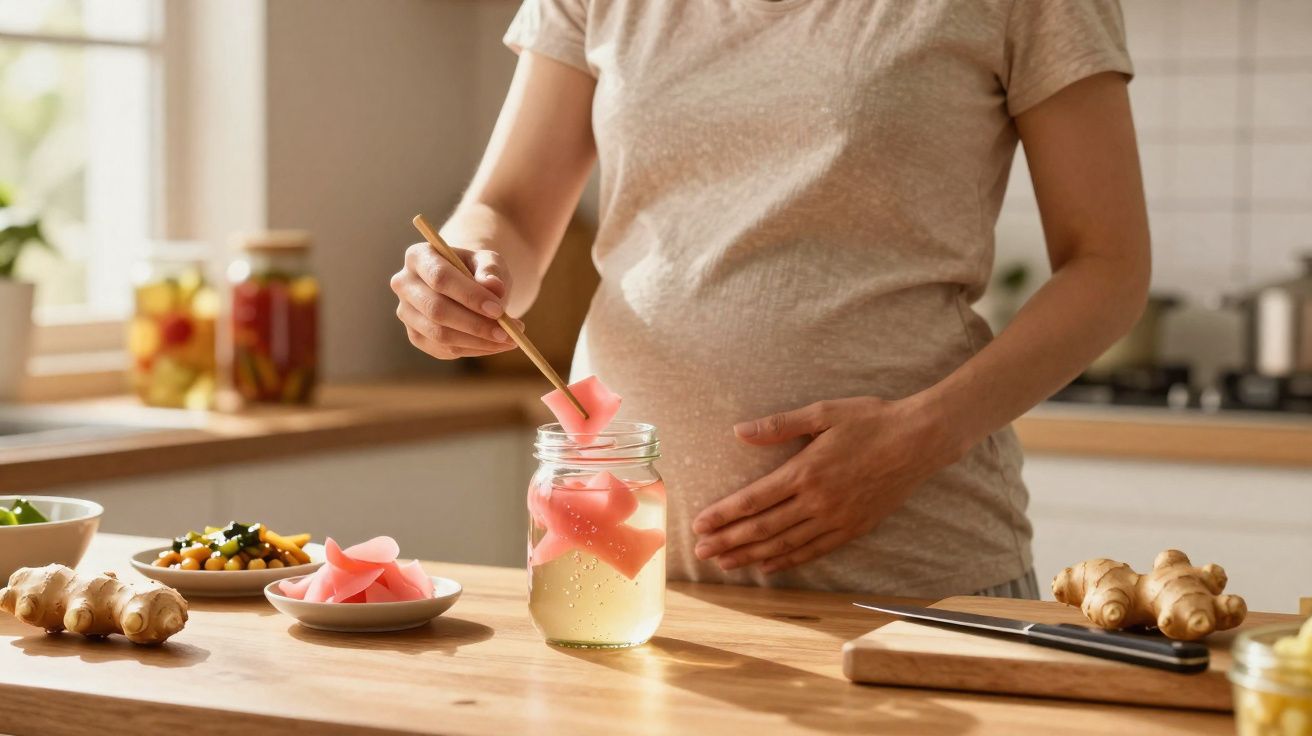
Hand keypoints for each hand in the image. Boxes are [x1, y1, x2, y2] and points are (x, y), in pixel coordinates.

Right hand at [390, 242, 521, 359]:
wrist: (467, 284)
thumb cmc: (478, 269)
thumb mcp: (489, 261)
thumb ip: (491, 270)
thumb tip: (493, 286)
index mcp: (418, 256)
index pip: (440, 277)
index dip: (469, 296)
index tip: (498, 310)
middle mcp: (404, 284)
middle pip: (436, 310)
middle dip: (475, 325)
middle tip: (508, 333)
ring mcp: (406, 313)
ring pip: (440, 335)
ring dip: (478, 342)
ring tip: (509, 339)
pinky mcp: (416, 336)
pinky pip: (444, 350)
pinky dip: (474, 350)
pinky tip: (495, 344)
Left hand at [691, 396, 962, 573]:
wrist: (920, 440)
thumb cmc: (870, 420)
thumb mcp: (822, 412)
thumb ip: (779, 425)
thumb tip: (739, 431)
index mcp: (805, 471)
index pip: (753, 500)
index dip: (723, 514)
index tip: (698, 524)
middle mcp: (817, 501)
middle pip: (762, 528)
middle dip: (728, 541)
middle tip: (700, 552)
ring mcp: (836, 518)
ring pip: (785, 544)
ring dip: (751, 556)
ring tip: (724, 563)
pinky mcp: (853, 528)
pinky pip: (813, 551)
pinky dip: (787, 561)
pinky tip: (767, 566)